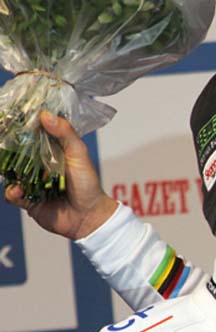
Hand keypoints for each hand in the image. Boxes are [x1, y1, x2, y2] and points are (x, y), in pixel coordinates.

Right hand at [3, 111, 116, 239]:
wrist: (90, 216)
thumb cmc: (88, 184)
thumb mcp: (79, 154)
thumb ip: (65, 134)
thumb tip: (45, 115)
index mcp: (49, 151)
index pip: (29, 135)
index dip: (19, 128)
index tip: (10, 118)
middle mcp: (37, 165)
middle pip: (14, 153)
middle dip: (6, 148)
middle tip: (1, 141)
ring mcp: (30, 182)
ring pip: (9, 173)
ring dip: (7, 171)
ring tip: (10, 170)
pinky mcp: (27, 199)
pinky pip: (12, 194)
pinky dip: (13, 192)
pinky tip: (19, 191)